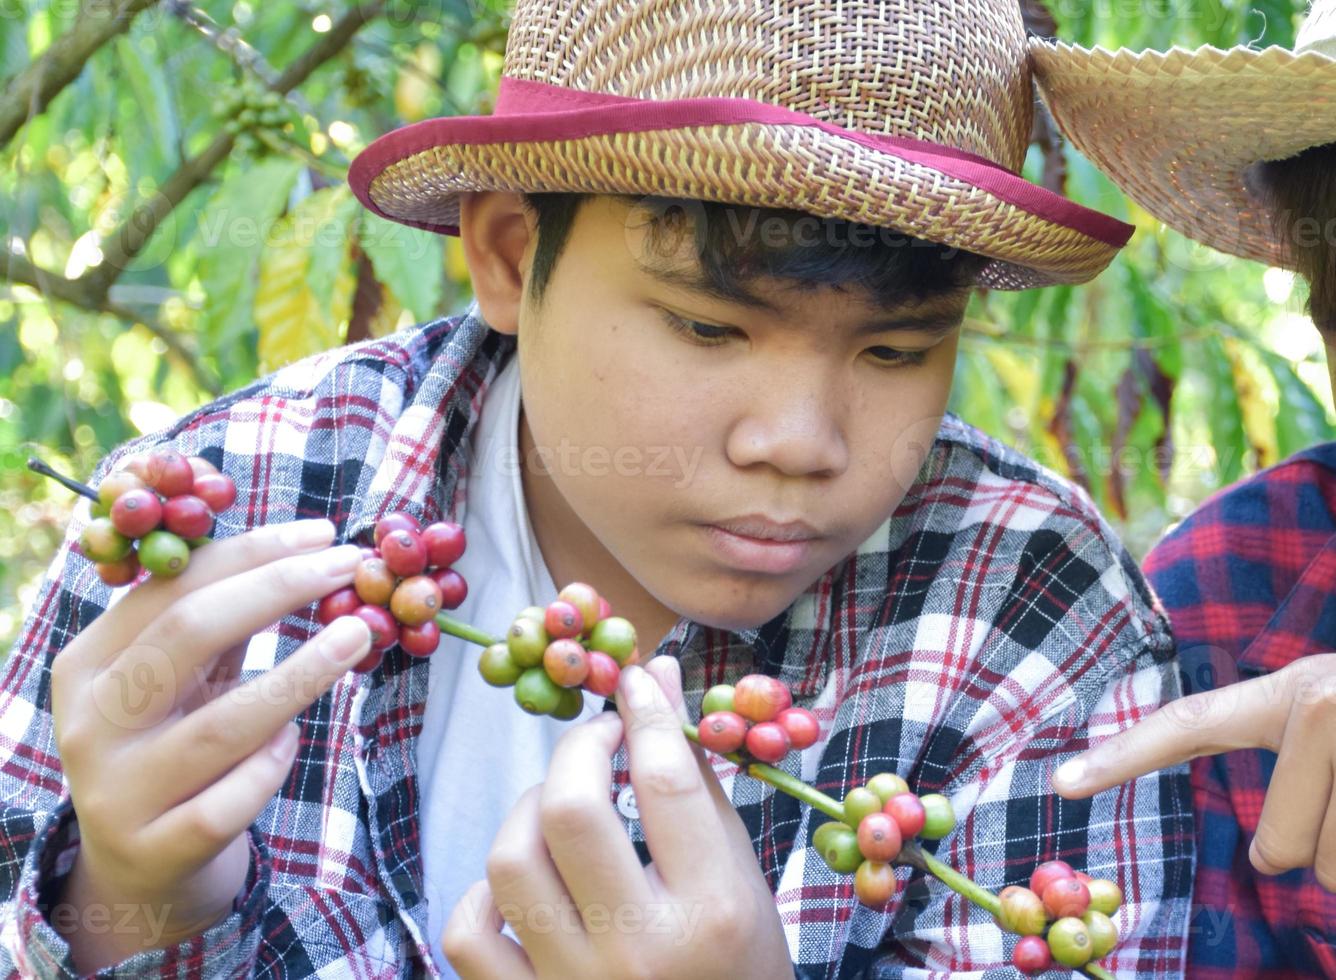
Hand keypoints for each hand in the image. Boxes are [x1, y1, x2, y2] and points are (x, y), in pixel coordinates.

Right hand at [50, 519, 371, 969]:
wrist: (135, 864)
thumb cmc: (172, 740)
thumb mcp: (179, 678)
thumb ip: (221, 622)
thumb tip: (312, 551)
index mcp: (88, 662)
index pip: (173, 585)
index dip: (254, 551)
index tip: (324, 533)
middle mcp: (93, 721)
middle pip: (190, 632)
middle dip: (280, 588)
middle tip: (349, 568)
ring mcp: (118, 790)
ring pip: (222, 724)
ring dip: (302, 674)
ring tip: (357, 636)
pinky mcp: (155, 848)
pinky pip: (230, 802)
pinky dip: (273, 763)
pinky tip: (294, 736)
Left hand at [442, 657, 791, 979]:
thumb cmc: (736, 962)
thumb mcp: (739, 875)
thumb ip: (697, 779)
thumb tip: (659, 680)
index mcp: (710, 912)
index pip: (665, 783)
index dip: (644, 713)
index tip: (635, 680)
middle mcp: (639, 950)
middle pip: (572, 811)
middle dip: (579, 748)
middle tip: (599, 736)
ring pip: (510, 862)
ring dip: (529, 809)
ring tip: (560, 804)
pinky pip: (468, 935)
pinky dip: (483, 896)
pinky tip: (521, 883)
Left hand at [1051, 653, 1335, 889]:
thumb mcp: (1327, 718)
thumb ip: (1291, 764)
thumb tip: (1267, 861)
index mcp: (1282, 696)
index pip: (1186, 728)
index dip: (1121, 758)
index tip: (1060, 783)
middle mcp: (1315, 706)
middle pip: (1279, 848)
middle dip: (1304, 853)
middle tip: (1335, 810)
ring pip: (1330, 868)